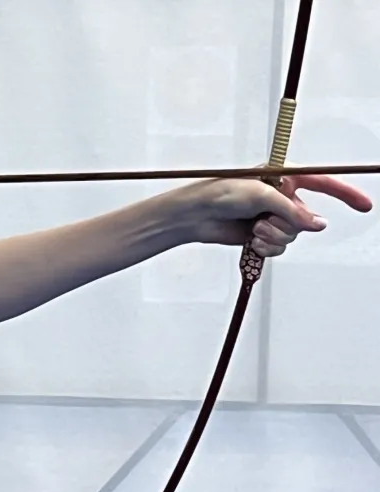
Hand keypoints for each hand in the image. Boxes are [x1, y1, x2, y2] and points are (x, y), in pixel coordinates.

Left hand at [184, 173, 372, 256]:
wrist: (194, 215)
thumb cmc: (220, 194)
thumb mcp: (261, 196)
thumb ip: (293, 211)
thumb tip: (319, 225)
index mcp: (285, 177)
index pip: (324, 183)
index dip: (346, 194)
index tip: (364, 205)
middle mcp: (282, 197)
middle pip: (306, 219)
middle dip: (287, 225)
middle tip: (262, 222)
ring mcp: (273, 217)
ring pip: (293, 236)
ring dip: (274, 236)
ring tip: (253, 229)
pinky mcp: (262, 235)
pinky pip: (279, 247)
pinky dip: (267, 247)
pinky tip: (251, 241)